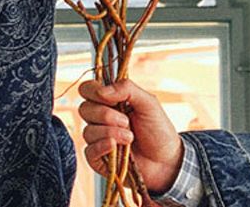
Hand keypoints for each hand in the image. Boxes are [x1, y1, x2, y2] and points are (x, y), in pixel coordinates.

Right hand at [77, 79, 183, 193]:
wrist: (165, 159)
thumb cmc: (157, 130)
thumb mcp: (148, 103)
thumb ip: (127, 89)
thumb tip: (102, 90)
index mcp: (109, 101)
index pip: (87, 89)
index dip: (93, 91)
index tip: (111, 99)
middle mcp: (100, 119)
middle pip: (84, 109)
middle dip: (106, 115)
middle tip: (127, 121)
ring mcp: (98, 139)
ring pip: (88, 131)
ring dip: (111, 133)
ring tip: (130, 138)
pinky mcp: (97, 158)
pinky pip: (89, 151)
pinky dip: (102, 147)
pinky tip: (116, 147)